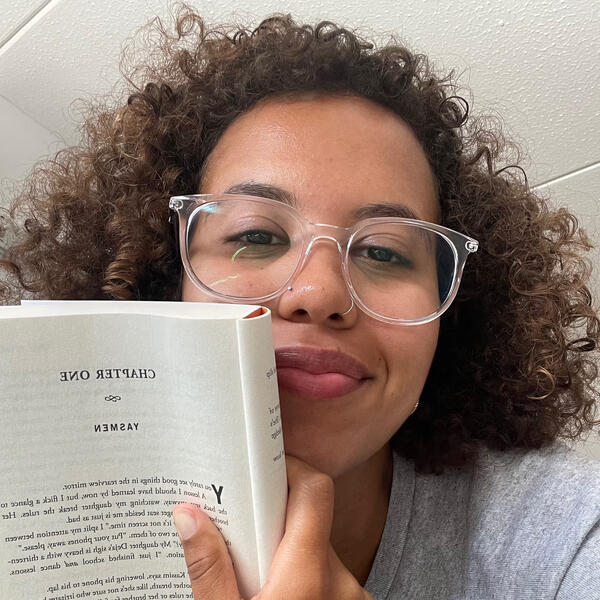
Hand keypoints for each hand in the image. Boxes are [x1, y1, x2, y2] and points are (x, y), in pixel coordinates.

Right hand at [173, 455, 373, 599]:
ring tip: (251, 570)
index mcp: (308, 578)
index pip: (315, 491)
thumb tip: (188, 514)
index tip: (264, 468)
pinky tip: (275, 594)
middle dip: (276, 518)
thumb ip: (208, 569)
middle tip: (240, 525)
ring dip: (287, 551)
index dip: (291, 469)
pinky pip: (328, 577)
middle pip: (312, 521)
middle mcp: (340, 583)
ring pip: (319, 551)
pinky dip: (302, 575)